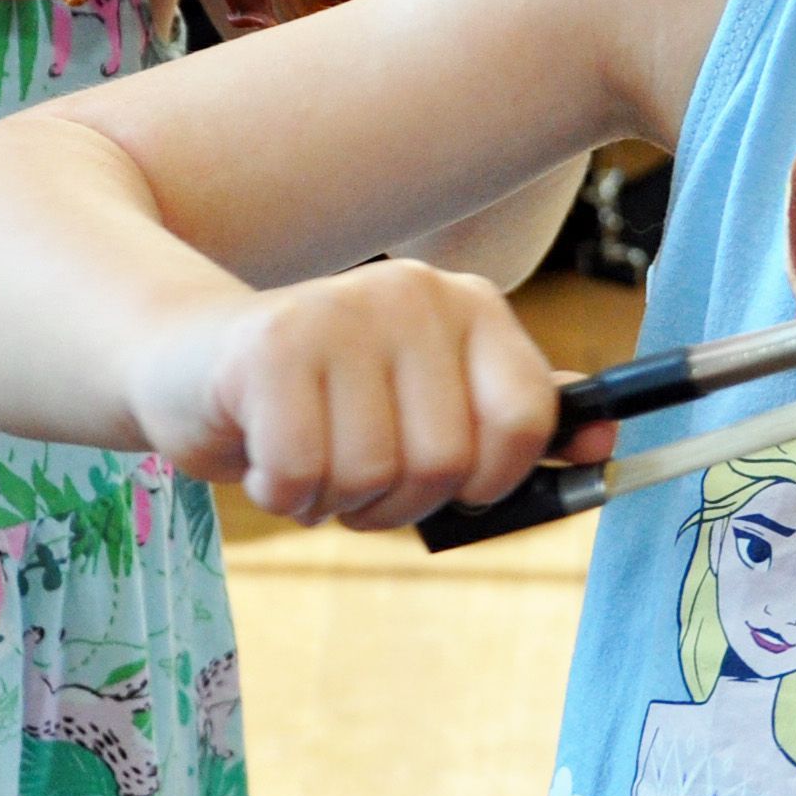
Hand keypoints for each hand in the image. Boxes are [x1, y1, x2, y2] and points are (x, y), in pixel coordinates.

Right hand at [124, 258, 557, 530]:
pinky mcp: (272, 345)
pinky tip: (265, 453)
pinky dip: (282, 492)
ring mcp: (343, 310)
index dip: (490, 480)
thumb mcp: (425, 404)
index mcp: (471, 305)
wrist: (186, 358)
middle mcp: (416, 293)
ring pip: (375, 474)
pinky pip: (305, 474)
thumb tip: (608, 446)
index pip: (527, 420)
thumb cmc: (321, 402)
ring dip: (335, 499)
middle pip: (446, 463)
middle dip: (396, 501)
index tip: (449, 482)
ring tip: (306, 456)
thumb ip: (513, 425)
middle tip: (354, 476)